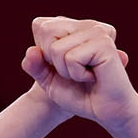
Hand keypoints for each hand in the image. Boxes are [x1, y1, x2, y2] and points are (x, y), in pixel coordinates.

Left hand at [22, 17, 137, 133]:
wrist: (105, 112)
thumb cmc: (80, 96)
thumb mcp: (49, 81)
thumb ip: (35, 66)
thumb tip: (31, 51)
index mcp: (74, 27)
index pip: (39, 26)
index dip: (43, 52)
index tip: (64, 66)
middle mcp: (85, 24)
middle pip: (45, 31)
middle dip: (52, 60)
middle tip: (75, 71)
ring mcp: (96, 31)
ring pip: (57, 48)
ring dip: (66, 71)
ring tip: (86, 75)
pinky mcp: (103, 43)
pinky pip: (71, 58)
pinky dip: (77, 74)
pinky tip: (94, 77)